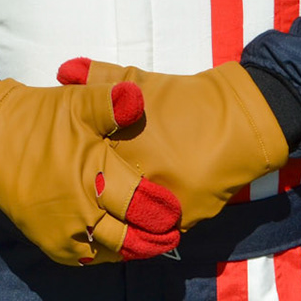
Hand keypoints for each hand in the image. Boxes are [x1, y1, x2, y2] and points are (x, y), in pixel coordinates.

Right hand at [0, 78, 179, 265]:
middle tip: (170, 234)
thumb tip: (137, 97)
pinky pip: (84, 258)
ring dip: (132, 248)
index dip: (164, 209)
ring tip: (149, 243)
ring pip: (111, 251)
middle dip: (154, 236)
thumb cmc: (39, 118)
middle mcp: (82, 208)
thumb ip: (110, 102)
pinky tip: (114, 246)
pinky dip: (103, 254)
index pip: (143, 203)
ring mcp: (64, 229)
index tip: (177, 211)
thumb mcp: (76, 103)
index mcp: (95, 174)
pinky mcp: (48, 240)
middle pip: (132, 235)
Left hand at [57, 58, 289, 232]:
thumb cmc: (183, 100)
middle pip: (101, 192)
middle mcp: (138, 175)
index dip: (75, 161)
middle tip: (82, 191)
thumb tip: (63, 69)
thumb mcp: (137, 81)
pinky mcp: (181, 219)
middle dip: (92, 191)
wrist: (237, 124)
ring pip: (125, 217)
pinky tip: (134, 220)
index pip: (83, 160)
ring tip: (105, 212)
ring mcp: (160, 200)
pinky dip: (143, 226)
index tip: (67, 162)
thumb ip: (99, 78)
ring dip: (116, 214)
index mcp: (121, 143)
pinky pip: (152, 230)